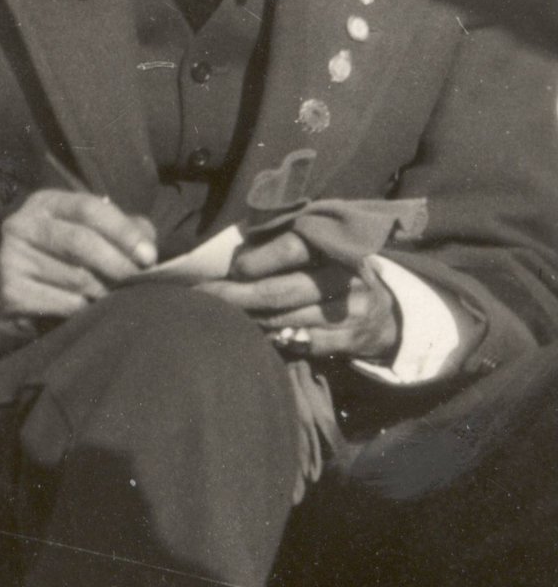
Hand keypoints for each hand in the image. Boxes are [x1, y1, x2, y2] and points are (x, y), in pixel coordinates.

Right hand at [0, 190, 156, 358]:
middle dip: (117, 264)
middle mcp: (21, 225)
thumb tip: (147, 247)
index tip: (149, 256)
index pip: (88, 208)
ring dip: (104, 291)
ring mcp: (11, 258)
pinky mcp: (11, 292)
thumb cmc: (61, 260)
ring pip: (76, 277)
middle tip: (138, 281)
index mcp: (44, 204)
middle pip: (80, 241)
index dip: (123, 231)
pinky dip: (85, 310)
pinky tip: (86, 309)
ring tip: (110, 296)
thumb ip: (122, 231)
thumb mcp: (88, 233)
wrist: (10, 295)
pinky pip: (65, 303)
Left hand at [200, 232, 399, 361]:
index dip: (255, 260)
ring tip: (222, 315)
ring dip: (250, 320)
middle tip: (202, 297)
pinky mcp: (353, 339)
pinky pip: (302, 343)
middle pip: (279, 291)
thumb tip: (223, 254)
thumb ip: (278, 244)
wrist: (385, 311)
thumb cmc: (329, 271)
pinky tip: (260, 334)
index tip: (230, 269)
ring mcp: (353, 310)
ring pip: (286, 320)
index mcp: (334, 244)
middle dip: (234, 296)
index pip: (291, 247)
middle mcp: (346, 275)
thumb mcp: (316, 248)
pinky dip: (276, 339)